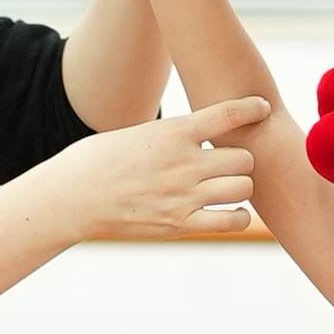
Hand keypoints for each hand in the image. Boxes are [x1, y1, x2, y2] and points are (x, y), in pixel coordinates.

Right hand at [44, 96, 267, 238]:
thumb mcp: (139, 134)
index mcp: (173, 132)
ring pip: (243, 187)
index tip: (262, 108)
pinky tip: (228, 212)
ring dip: (239, 187)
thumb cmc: (99, 161)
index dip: (252, 108)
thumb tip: (198, 136)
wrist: (71, 197)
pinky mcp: (180, 225)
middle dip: (240, 159)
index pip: (228, 114)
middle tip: (228, 163)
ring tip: (226, 187)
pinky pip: (233, 221)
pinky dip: (238, 216)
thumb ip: (174, 136)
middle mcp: (184, 163)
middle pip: (244, 158)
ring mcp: (184, 196)